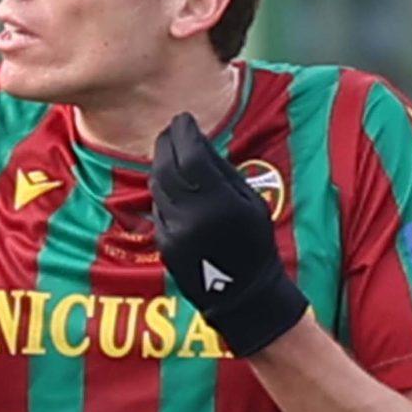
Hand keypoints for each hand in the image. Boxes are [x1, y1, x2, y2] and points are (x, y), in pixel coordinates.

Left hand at [149, 112, 308, 355]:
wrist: (243, 293)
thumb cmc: (254, 243)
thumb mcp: (250, 203)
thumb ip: (222, 172)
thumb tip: (198, 143)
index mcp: (220, 203)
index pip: (191, 155)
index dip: (184, 133)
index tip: (184, 118)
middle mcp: (192, 216)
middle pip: (168, 167)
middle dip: (167, 143)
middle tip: (171, 129)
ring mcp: (174, 231)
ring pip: (158, 186)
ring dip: (162, 164)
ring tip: (170, 152)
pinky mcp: (163, 244)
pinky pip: (158, 208)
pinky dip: (163, 192)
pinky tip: (172, 185)